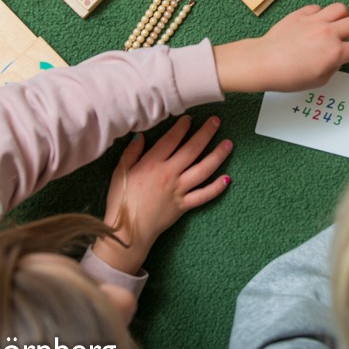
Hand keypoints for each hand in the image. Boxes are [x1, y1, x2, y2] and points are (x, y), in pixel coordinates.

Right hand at [91, 116, 231, 274]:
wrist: (128, 231)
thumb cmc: (121, 201)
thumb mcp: (120, 172)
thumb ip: (131, 153)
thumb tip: (141, 136)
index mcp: (152, 164)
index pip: (171, 140)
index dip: (182, 127)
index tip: (189, 118)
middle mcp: (169, 175)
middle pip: (192, 150)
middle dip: (206, 133)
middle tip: (216, 121)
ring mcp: (178, 190)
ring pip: (203, 170)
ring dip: (217, 156)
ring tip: (228, 144)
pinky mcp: (184, 205)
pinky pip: (204, 196)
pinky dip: (216, 188)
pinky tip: (227, 178)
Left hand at [213, 3, 348, 92]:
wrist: (262, 62)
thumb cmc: (288, 77)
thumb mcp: (319, 80)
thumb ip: (334, 66)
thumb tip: (336, 58)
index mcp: (336, 52)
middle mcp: (328, 33)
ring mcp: (314, 21)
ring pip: (341, 9)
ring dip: (346, 17)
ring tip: (343, 25)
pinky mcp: (300, 15)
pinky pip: (318, 8)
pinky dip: (323, 14)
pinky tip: (319, 22)